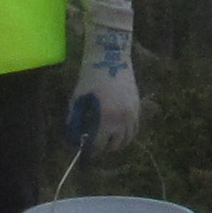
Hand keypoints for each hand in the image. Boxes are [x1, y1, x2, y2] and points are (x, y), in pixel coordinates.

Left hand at [65, 27, 141, 156]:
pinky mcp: (138, 107)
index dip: (90, 153)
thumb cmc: (91, 76)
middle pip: (114, 145)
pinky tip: (116, 131)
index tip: (83, 156)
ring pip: (127, 140)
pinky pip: (134, 129)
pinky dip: (126, 134)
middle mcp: (123, 119)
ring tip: (105, 140)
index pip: (99, 145)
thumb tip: (73, 139)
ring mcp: (133, 113)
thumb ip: (75, 121)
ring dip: (115, 143)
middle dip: (102, 149)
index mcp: (107, 117)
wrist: (111, 56)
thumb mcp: (78, 98)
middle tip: (93, 146)